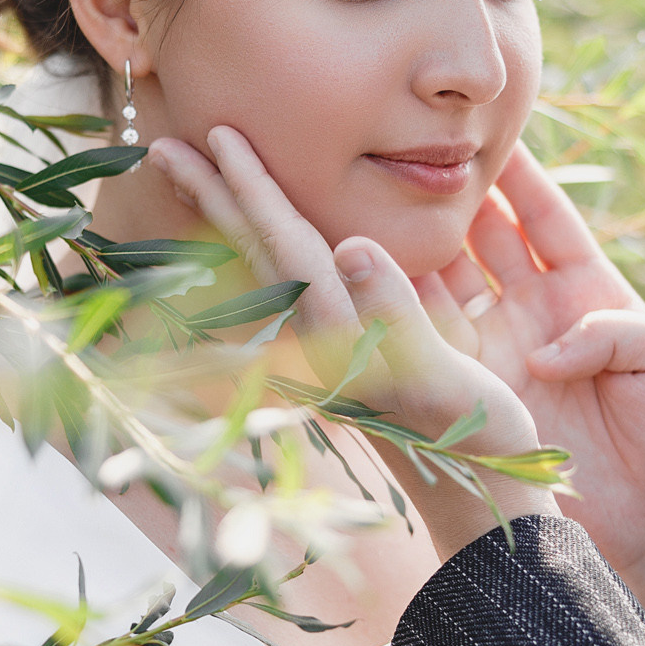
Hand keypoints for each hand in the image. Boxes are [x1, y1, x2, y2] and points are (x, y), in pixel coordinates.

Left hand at [147, 128, 558, 559]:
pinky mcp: (354, 352)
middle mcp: (324, 339)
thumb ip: (399, 316)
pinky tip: (275, 232)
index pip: (290, 247)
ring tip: (207, 170)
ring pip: (278, 263)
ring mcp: (335, 346)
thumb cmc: (477, 442)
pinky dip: (281, 246)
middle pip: (261, 251)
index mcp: (341, 337)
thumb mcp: (445, 379)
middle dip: (216, 195)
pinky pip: (308, 283)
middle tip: (162, 144)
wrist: (482, 507)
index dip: (256, 191)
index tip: (220, 138)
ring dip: (241, 214)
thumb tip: (353, 247)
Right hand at [419, 147, 644, 639]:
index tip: (491, 128)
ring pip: (443, 279)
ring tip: (380, 195)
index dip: (520, 172)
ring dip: (414, 241)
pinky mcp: (470, 395)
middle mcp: (531, 313)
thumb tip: (550, 344)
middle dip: (449, 192)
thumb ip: (621, 327)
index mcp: (585, 291)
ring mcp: (496, 351)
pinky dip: (401, 309)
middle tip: (411, 148)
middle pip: (479, 236)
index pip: (542, 216)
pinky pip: (430, 343)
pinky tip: (372, 271)